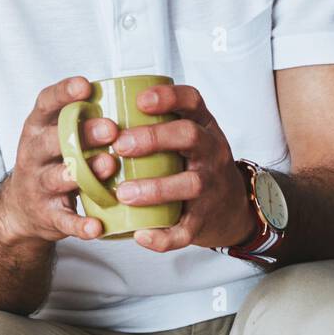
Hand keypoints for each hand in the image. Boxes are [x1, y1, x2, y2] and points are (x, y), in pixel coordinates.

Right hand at [0, 76, 115, 243]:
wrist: (21, 208)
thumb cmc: (54, 160)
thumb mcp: (58, 133)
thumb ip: (84, 117)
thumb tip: (136, 99)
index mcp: (39, 127)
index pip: (46, 103)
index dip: (63, 93)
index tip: (85, 86)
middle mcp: (34, 153)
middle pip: (54, 140)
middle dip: (82, 134)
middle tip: (111, 129)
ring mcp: (38, 185)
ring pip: (58, 178)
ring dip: (84, 172)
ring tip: (109, 166)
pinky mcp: (47, 215)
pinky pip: (64, 220)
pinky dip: (80, 224)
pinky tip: (97, 226)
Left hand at [107, 82, 257, 252]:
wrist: (233, 208)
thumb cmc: (197, 166)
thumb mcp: (190, 138)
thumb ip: (158, 125)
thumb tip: (101, 116)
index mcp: (203, 127)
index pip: (192, 101)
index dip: (168, 97)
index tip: (140, 100)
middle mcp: (211, 153)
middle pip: (190, 136)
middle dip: (154, 138)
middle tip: (120, 145)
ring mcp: (210, 187)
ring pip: (189, 184)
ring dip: (155, 188)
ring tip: (124, 193)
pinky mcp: (204, 220)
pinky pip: (186, 231)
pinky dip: (163, 237)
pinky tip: (140, 235)